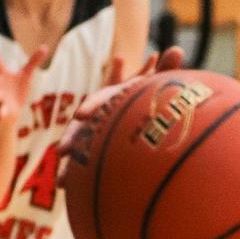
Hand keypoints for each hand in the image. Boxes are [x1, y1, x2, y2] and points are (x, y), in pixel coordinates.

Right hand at [0, 45, 47, 122]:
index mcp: (3, 74)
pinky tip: (2, 115)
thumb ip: (34, 61)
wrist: (14, 109)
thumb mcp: (27, 74)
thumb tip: (45, 46)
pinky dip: (1, 113)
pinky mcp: (4, 108)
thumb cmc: (18, 88)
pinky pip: (1, 111)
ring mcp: (1, 96)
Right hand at [60, 45, 187, 169]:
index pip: (100, 100)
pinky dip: (75, 175)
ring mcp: (95, 135)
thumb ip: (166, 70)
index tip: (82, 115)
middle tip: (63, 151)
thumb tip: (178, 49)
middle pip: (82, 128)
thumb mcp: (157, 85)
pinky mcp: (95, 150)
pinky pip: (84, 163)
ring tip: (61, 181)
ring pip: (80, 149)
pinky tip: (64, 189)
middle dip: (73, 139)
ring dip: (71, 164)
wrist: (142, 118)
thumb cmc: (150, 98)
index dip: (92, 106)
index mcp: (111, 100)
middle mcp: (99, 117)